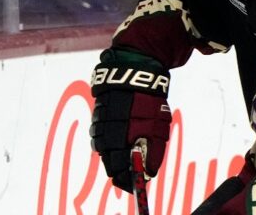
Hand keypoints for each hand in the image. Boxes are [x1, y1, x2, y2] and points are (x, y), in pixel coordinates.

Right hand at [89, 51, 171, 192]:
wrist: (134, 69)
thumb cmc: (150, 98)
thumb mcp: (158, 125)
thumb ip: (154, 150)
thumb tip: (149, 172)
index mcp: (124, 135)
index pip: (120, 167)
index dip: (126, 178)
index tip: (132, 185)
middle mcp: (108, 131)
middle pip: (109, 160)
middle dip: (117, 169)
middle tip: (125, 175)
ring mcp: (100, 121)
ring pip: (102, 147)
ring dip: (111, 155)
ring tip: (121, 159)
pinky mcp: (97, 112)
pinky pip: (99, 133)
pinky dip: (106, 141)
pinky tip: (114, 141)